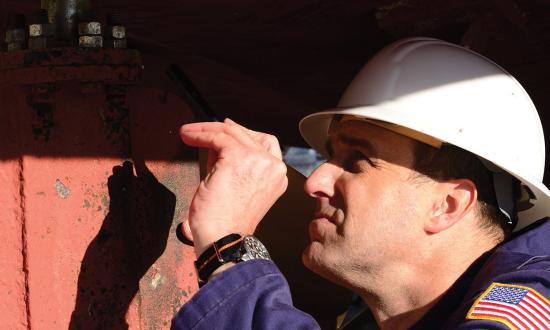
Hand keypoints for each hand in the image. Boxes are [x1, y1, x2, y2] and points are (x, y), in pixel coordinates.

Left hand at [179, 119, 287, 255]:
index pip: (266, 144)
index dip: (243, 134)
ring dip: (205, 129)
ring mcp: (259, 160)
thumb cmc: (225, 224)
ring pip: (231, 132)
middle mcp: (273, 166)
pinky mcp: (239, 157)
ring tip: (188, 133)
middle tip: (200, 130)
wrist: (222, 240)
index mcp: (277, 177)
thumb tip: (216, 143)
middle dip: (221, 130)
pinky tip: (188, 137)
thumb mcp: (235, 188)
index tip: (225, 130)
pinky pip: (217, 137)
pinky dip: (200, 134)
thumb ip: (231, 165)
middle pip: (248, 134)